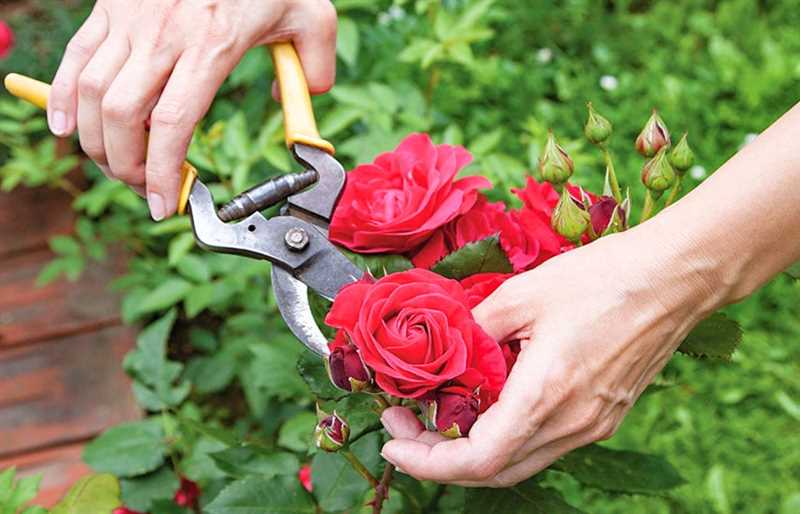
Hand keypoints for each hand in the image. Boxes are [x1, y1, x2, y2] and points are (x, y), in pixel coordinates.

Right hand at [47, 0, 336, 219]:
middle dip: (126, 166)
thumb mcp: (310, 14)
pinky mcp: (110, 8)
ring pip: (92, 92)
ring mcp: (130, 20)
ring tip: (115, 165)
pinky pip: (75, 58)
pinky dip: (62, 98)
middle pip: (124, 116)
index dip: (164, 173)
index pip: (175, 124)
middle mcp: (164, 35)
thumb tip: (302, 102)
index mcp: (212, 44)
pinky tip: (65, 128)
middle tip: (145, 187)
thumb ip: (314, 66)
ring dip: (95, 141)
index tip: (166, 205)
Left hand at [379, 226, 717, 486]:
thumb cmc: (603, 277)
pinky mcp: (603, 416)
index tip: (393, 441)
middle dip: (439, 458)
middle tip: (405, 425)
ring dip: (471, 451)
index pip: (477, 460)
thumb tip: (442, 348)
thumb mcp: (522, 293)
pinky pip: (544, 443)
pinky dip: (504, 437)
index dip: (426, 461)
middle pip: (494, 472)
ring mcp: (592, 425)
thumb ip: (474, 328)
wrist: (674, 277)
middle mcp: (572, 423)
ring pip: (519, 462)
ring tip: (437, 416)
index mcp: (546, 394)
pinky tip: (485, 405)